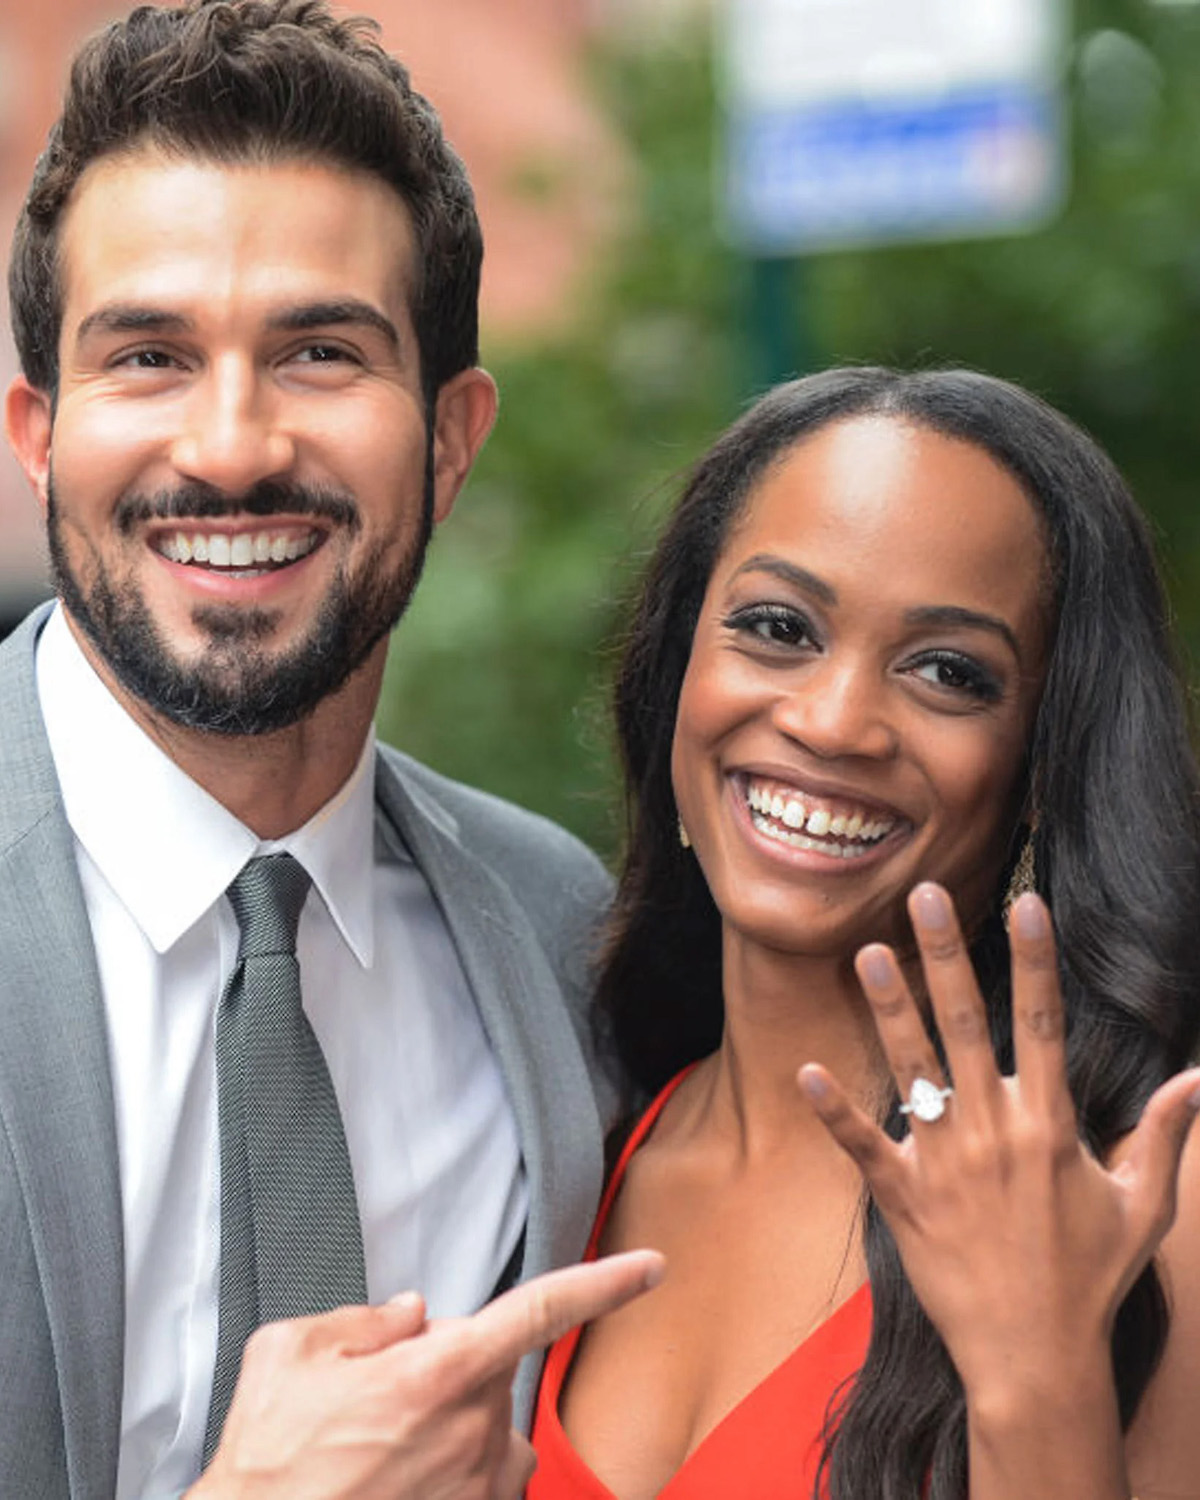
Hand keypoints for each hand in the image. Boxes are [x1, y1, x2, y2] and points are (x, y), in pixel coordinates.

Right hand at [189, 1249, 664, 1499]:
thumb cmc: (266, 1466)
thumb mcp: (287, 1355)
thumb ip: (361, 1320)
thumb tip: (410, 1316)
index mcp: (435, 1374)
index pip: (541, 1310)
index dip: (604, 1284)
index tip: (649, 1268)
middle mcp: (469, 1433)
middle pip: (489, 1371)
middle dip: (447, 1370)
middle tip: (375, 1401)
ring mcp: (475, 1489)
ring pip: (488, 1434)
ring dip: (451, 1431)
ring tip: (378, 1456)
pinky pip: (480, 1484)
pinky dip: (448, 1476)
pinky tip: (392, 1483)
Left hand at [797, 882, 1199, 1407]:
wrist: (1036, 1359)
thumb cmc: (1090, 1278)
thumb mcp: (1142, 1205)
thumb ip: (1163, 1135)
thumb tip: (1197, 1078)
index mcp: (1050, 1126)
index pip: (1042, 1024)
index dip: (1034, 960)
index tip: (1026, 904)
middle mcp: (994, 1132)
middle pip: (968, 1025)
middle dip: (946, 955)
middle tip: (925, 895)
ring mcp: (944, 1163)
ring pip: (913, 1069)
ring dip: (891, 1008)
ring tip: (868, 952)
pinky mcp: (904, 1198)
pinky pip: (864, 1146)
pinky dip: (835, 1110)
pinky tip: (807, 1070)